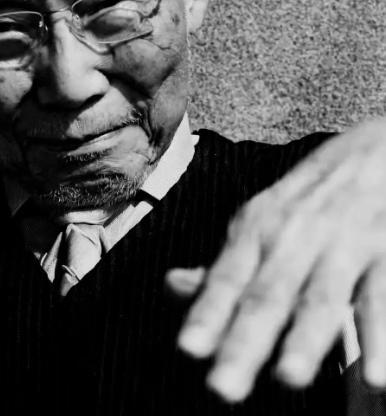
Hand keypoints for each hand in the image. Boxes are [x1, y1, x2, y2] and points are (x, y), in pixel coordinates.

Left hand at [166, 119, 385, 402]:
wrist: (374, 151)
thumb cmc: (309, 196)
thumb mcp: (261, 219)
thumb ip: (224, 264)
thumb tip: (173, 286)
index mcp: (258, 229)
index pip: (228, 278)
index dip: (207, 312)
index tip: (188, 349)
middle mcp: (295, 236)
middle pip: (268, 294)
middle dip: (246, 340)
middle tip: (223, 387)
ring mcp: (342, 242)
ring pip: (322, 295)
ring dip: (306, 336)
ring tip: (289, 376)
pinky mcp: (385, 250)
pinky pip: (382, 295)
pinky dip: (381, 333)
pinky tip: (376, 372)